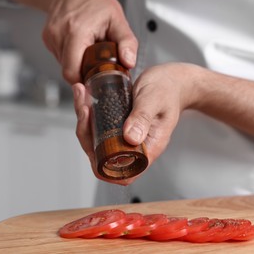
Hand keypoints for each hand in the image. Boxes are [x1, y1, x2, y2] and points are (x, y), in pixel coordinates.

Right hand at [9, 0, 137, 83]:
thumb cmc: (96, 2)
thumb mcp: (118, 20)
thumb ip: (127, 42)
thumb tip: (129, 62)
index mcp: (76, 31)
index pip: (72, 71)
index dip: (83, 82)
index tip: (95, 82)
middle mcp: (59, 34)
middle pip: (68, 71)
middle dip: (83, 74)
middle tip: (96, 68)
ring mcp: (51, 36)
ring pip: (64, 65)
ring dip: (77, 65)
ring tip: (89, 53)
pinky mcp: (47, 38)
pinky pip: (60, 57)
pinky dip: (71, 57)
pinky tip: (81, 47)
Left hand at [73, 63, 199, 184]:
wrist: (173, 80)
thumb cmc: (168, 90)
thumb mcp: (155, 101)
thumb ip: (143, 117)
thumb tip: (129, 138)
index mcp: (148, 148)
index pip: (122, 173)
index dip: (101, 164)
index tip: (92, 138)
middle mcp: (136, 146)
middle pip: (102, 156)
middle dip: (86, 133)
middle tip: (83, 106)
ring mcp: (127, 137)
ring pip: (98, 141)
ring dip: (85, 122)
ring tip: (81, 96)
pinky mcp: (120, 125)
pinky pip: (100, 127)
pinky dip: (89, 114)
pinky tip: (85, 97)